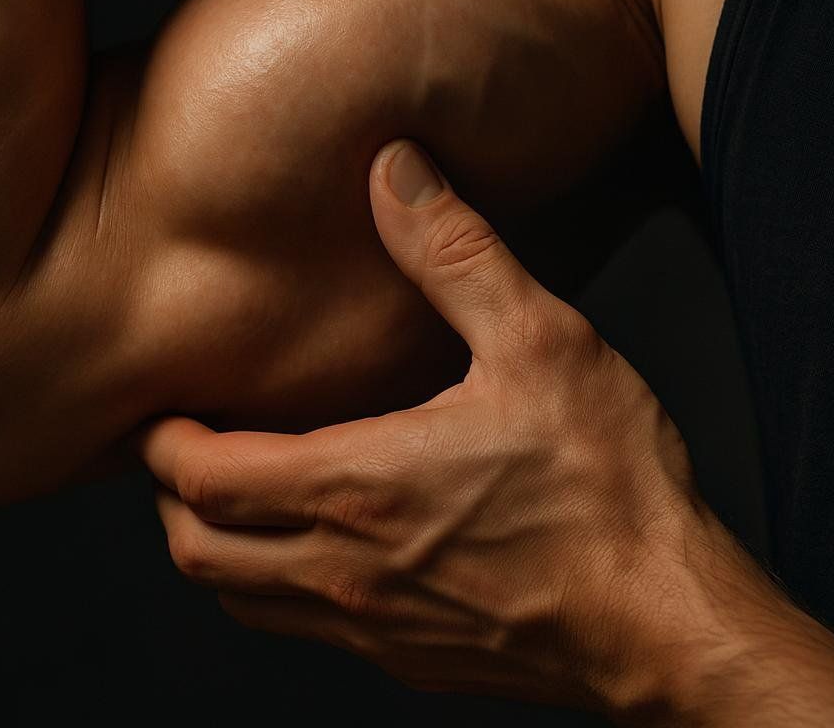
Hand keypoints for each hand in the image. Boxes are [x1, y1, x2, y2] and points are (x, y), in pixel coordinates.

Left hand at [137, 139, 753, 717]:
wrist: (670, 628)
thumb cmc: (613, 491)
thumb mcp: (542, 343)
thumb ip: (456, 254)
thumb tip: (395, 171)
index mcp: (357, 486)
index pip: (200, 477)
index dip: (162, 442)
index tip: (166, 407)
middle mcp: (344, 569)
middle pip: (195, 551)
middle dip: (171, 497)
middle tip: (188, 447)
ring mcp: (372, 629)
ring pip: (240, 600)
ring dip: (217, 546)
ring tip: (238, 493)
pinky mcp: (409, 662)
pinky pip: (304, 629)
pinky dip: (276, 586)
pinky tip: (321, 542)